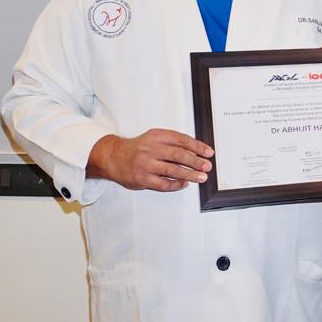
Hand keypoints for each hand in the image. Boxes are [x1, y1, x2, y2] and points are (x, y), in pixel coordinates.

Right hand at [86, 129, 213, 190]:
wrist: (113, 157)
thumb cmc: (138, 148)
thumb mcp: (154, 139)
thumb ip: (172, 143)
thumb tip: (196, 152)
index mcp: (156, 136)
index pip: (181, 140)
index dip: (197, 146)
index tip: (208, 152)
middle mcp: (150, 149)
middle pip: (179, 155)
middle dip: (196, 162)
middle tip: (207, 166)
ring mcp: (146, 165)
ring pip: (173, 170)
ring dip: (190, 174)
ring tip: (201, 177)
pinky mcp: (142, 179)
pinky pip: (163, 184)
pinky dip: (176, 185)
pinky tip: (185, 184)